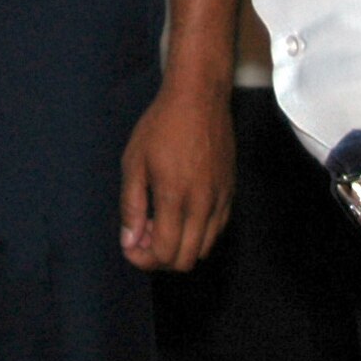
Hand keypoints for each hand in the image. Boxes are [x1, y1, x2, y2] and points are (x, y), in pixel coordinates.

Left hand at [119, 79, 234, 271]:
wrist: (199, 100)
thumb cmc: (161, 127)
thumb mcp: (134, 162)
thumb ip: (132, 206)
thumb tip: (129, 241)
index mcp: (175, 198)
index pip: (165, 253)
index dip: (144, 259)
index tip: (130, 246)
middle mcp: (203, 206)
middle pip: (185, 260)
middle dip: (159, 258)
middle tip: (141, 236)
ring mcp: (221, 201)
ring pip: (203, 249)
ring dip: (179, 247)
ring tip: (157, 223)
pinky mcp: (231, 194)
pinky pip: (216, 231)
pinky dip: (196, 235)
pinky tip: (178, 215)